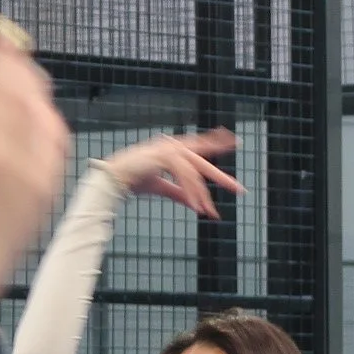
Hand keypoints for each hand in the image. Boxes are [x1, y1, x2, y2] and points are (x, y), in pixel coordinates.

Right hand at [100, 129, 243, 218]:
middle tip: (239, 189)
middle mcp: (173, 146)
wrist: (114, 177)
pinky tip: (197, 207)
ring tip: (209, 213)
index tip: (232, 140)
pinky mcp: (164, 158)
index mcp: (173, 148)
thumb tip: (197, 204)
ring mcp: (169, 149)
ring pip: (194, 175)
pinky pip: (184, 178)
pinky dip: (191, 194)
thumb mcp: (162, 187)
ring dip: (201, 196)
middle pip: (202, 162)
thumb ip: (180, 193)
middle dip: (221, 177)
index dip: (216, 143)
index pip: (200, 146)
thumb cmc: (135, 179)